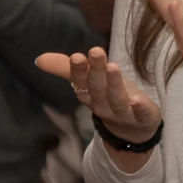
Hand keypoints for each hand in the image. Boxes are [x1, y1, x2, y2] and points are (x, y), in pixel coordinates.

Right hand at [36, 45, 161, 144]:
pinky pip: (141, 114)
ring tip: (113, 67)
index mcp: (90, 95)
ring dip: (114, 84)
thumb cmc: (110, 97)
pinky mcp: (143, 118)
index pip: (80, 83)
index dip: (78, 71)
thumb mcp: (91, 82)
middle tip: (96, 52)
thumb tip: (39, 59)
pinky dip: (139, 108)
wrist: (134, 131)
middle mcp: (103, 105)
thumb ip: (67, 68)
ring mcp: (123, 113)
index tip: (77, 56)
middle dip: (96, 71)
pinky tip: (138, 100)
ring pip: (116, 99)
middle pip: (98, 88)